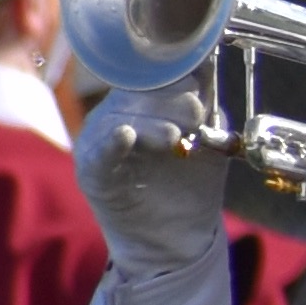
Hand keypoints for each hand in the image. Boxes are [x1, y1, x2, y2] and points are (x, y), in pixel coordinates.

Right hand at [80, 89, 228, 280]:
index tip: (201, 84)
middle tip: (194, 112)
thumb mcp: (208, 141)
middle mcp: (116, 117)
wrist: (179, 237)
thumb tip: (212, 67)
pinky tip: (125, 136)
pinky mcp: (93, 174)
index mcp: (142, 104)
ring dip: (148, 122)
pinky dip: (111, 144)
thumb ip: (208, 108)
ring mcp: (100, 144)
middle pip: (135, 94)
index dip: (176, 76)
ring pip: (119, 120)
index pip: (153, 77)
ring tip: (173, 135)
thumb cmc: (191, 184)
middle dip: (166, 100)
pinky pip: (99, 154)